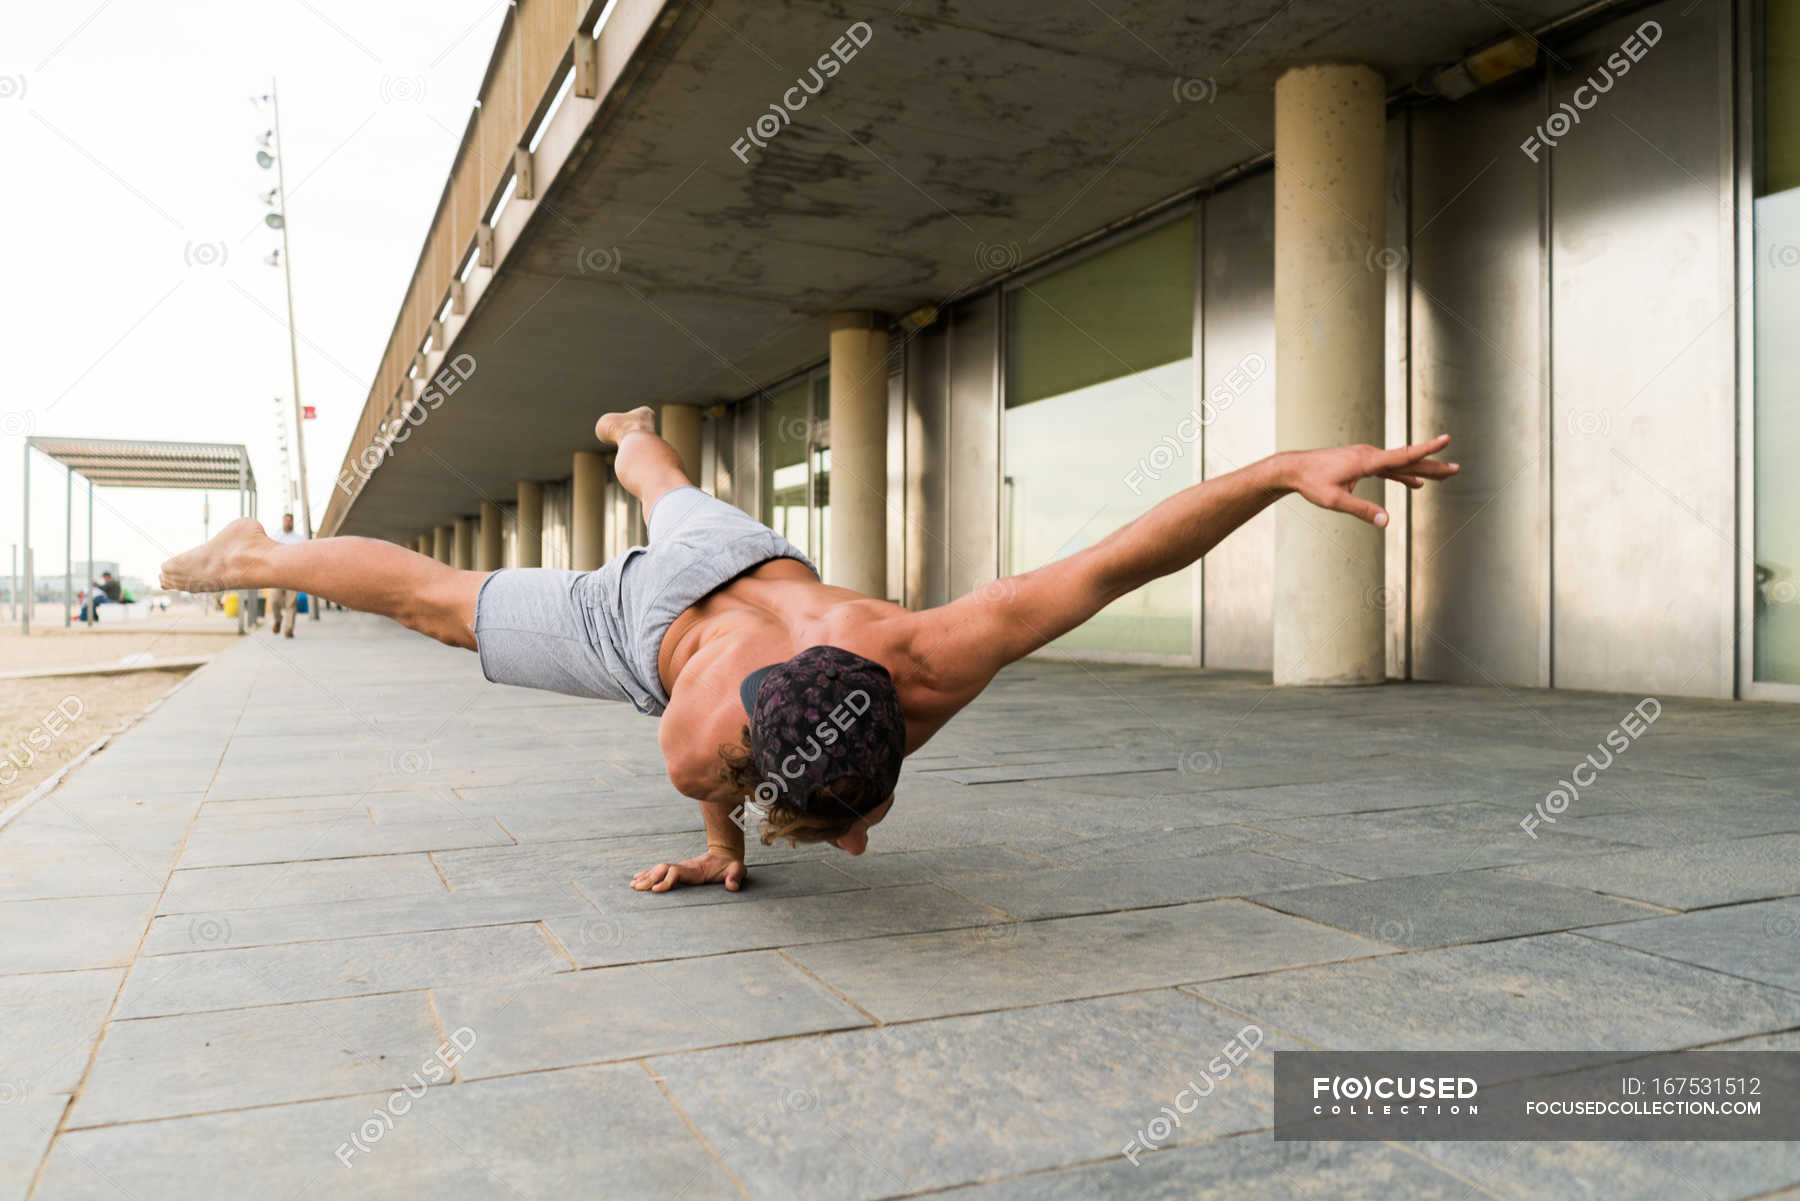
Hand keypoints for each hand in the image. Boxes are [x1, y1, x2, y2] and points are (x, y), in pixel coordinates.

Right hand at [631, 849, 745, 892]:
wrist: (726, 854)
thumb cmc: (731, 866)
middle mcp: (685, 867)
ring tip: (632, 886)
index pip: (676, 873)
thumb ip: (735, 877)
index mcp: (696, 870)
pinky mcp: (679, 870)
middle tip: (636, 888)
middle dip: (650, 879)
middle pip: (663, 870)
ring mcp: (681, 868)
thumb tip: (732, 886)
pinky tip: (637, 878)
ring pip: (659, 870)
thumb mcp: (737, 870)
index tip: (655, 890)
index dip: (666, 881)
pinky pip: (660, 871)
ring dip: (646, 877)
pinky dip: (648, 874)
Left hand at [1278, 434, 1458, 526]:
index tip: (1446, 439)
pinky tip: (1415, 484)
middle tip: (1457, 468)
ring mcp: (1366, 458)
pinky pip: (1388, 469)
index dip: (1427, 449)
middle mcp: (1370, 455)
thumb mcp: (1336, 501)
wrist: (1294, 469)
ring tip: (1445, 474)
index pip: (1404, 455)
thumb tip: (1387, 522)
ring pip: (1400, 464)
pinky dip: (1403, 475)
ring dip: (1422, 470)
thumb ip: (1362, 510)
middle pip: (1408, 460)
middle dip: (1433, 465)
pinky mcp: (1361, 463)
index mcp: (1367, 461)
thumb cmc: (1312, 484)